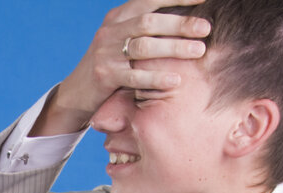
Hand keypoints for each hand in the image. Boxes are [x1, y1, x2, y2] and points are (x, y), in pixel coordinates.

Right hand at [31, 0, 210, 135]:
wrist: (77, 92)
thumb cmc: (110, 65)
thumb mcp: (121, 40)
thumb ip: (143, 29)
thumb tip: (184, 21)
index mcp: (117, 17)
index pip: (150, 1)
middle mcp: (110, 31)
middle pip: (149, 22)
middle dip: (180, 24)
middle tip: (205, 28)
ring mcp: (106, 53)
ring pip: (144, 46)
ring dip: (174, 48)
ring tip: (198, 51)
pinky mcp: (104, 76)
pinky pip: (135, 76)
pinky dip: (157, 78)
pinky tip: (176, 80)